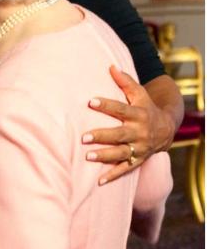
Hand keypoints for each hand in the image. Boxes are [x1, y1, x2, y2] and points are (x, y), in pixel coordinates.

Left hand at [84, 66, 173, 184]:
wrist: (165, 129)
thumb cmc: (145, 108)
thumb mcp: (139, 94)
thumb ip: (125, 81)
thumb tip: (110, 66)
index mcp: (138, 114)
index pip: (121, 109)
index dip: (106, 105)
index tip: (90, 101)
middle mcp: (139, 133)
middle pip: (119, 134)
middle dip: (102, 136)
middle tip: (84, 137)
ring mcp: (139, 148)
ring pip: (121, 154)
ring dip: (104, 156)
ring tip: (87, 156)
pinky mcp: (137, 161)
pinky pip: (125, 170)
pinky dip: (112, 176)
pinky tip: (98, 182)